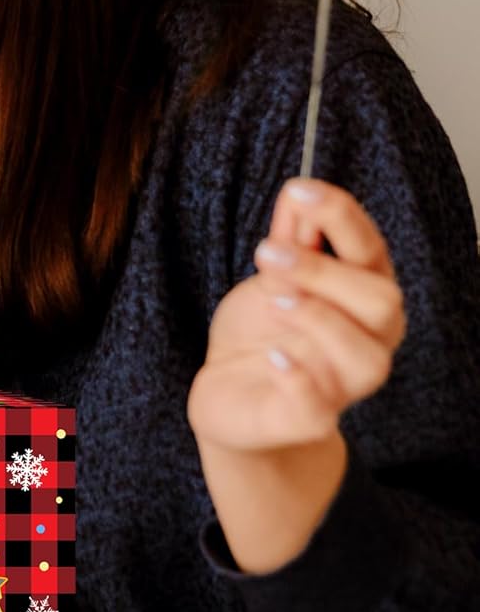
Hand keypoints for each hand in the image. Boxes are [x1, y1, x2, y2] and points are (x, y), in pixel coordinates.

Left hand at [188, 178, 404, 457]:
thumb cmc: (260, 334)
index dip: (341, 217)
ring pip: (366, 357)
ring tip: (272, 299)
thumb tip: (298, 192)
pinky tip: (273, 355)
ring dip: (318, 319)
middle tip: (266, 252)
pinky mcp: (310, 420)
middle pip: (382, 302)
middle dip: (324, 271)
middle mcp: (367, 341)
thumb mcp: (269, 279)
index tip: (299, 191)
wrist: (229, 397)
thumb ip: (288, 241)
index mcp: (361, 298)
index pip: (371, 252)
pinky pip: (319, 405)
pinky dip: (297, 376)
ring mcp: (343, 385)